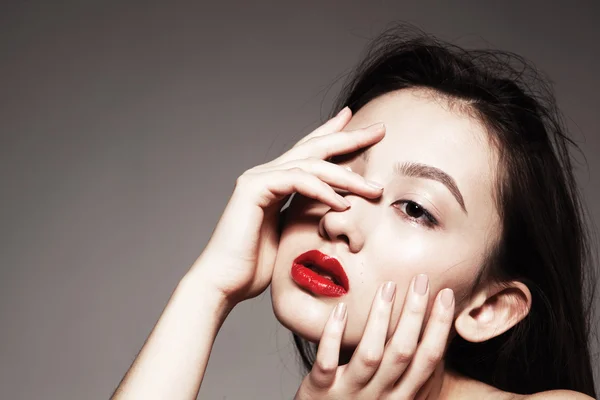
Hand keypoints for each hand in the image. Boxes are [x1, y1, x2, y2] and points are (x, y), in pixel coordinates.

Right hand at [188, 107, 385, 305]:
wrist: (224, 283)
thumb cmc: (256, 266)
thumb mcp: (293, 235)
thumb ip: (310, 215)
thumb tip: (339, 209)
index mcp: (276, 182)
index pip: (310, 152)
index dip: (334, 135)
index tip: (358, 124)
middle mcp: (266, 174)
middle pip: (314, 147)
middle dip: (348, 136)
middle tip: (379, 128)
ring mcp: (257, 179)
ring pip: (310, 164)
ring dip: (346, 175)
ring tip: (373, 188)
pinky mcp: (252, 189)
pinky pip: (296, 181)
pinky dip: (322, 191)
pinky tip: (342, 204)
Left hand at [293, 275, 454, 399]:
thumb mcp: (389, 395)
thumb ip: (405, 373)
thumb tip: (430, 335)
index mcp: (400, 397)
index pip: (427, 360)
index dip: (438, 327)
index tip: (444, 294)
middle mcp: (379, 397)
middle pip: (403, 353)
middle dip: (415, 314)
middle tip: (421, 279)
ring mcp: (348, 394)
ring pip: (369, 355)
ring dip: (380, 319)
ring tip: (387, 287)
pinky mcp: (318, 392)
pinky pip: (326, 362)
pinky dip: (333, 335)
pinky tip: (341, 310)